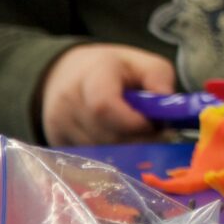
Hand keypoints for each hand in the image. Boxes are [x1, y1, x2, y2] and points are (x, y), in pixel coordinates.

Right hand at [39, 44, 176, 146]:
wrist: (67, 72)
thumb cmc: (115, 70)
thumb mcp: (144, 64)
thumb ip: (160, 81)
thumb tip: (168, 110)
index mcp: (93, 73)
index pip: (104, 106)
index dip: (132, 124)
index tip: (152, 125)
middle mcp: (68, 98)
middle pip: (106, 135)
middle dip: (136, 141)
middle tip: (153, 135)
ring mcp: (57, 121)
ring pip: (99, 152)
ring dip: (124, 151)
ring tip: (135, 136)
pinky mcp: (55, 140)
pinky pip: (87, 159)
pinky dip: (108, 157)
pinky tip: (117, 143)